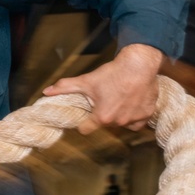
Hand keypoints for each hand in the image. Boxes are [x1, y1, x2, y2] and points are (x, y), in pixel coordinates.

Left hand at [42, 44, 163, 133]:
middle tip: (105, 100)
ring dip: (119, 116)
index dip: (84, 122)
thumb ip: (65, 88)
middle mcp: (118, 122)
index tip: (85, 116)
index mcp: (102, 117)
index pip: (86, 129)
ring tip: (118, 99)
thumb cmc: (112, 73)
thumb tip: (46, 92)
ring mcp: (134, 119)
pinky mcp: (147, 115)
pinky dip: (134, 116)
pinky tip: (131, 104)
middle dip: (103, 115)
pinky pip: (137, 122)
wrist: (139, 64)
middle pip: (105, 124)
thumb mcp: (86, 81)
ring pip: (122, 124)